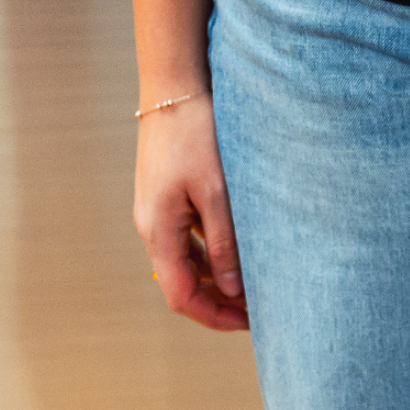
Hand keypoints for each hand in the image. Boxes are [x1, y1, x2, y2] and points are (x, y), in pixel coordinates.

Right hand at [133, 92, 248, 330]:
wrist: (173, 87)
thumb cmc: (195, 133)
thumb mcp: (216, 191)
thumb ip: (223, 243)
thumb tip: (234, 290)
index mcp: (158, 231)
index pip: (181, 295)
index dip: (214, 316)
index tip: (250, 322)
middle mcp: (151, 226)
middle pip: (182, 282)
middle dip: (218, 301)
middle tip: (258, 307)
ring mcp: (157, 211)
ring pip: (185, 261)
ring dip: (215, 277)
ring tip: (254, 281)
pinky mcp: (166, 195)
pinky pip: (186, 237)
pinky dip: (209, 252)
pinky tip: (237, 247)